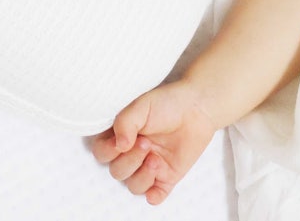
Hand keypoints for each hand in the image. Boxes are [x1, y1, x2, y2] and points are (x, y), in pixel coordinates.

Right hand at [91, 78, 217, 204]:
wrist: (198, 107)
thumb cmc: (168, 102)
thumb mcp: (142, 106)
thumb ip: (125, 122)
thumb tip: (119, 145)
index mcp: (122, 136)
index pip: (102, 153)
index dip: (108, 151)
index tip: (122, 141)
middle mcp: (133, 153)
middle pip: (117, 172)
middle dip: (130, 160)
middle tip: (146, 143)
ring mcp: (150, 166)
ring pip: (133, 186)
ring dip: (142, 176)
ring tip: (156, 159)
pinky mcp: (167, 176)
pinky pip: (155, 195)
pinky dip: (153, 196)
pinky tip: (155, 190)